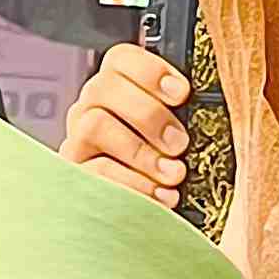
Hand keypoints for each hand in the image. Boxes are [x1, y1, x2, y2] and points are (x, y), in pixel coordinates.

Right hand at [62, 46, 190, 207]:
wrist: (138, 219)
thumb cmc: (163, 164)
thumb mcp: (176, 132)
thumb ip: (181, 113)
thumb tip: (204, 104)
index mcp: (117, 88)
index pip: (121, 59)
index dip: (151, 70)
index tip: (181, 93)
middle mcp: (91, 107)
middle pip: (105, 87)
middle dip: (149, 115)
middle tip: (179, 143)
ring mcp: (78, 139)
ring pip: (95, 125)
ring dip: (140, 151)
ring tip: (173, 173)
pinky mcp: (75, 174)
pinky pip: (95, 170)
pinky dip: (133, 183)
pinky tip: (160, 195)